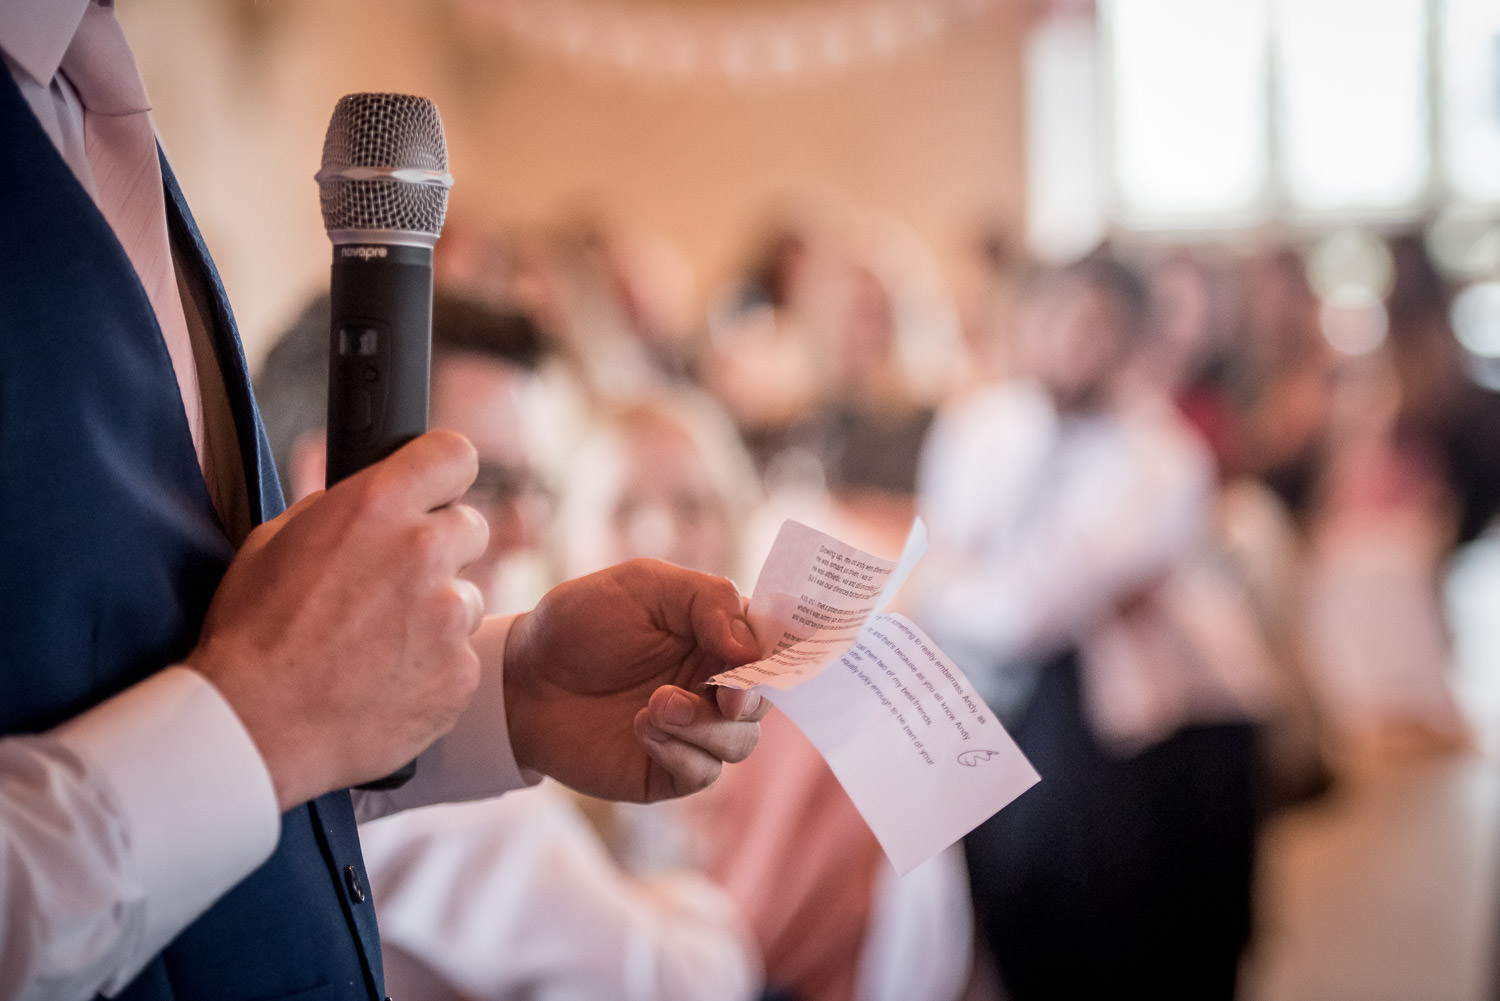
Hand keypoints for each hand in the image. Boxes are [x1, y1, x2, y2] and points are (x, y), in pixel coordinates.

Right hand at [187, 431, 489, 810]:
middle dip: (441, 550)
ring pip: (468, 597)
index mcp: (377, 505)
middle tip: (395, 585)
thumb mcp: (275, 542)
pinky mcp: (461, 672)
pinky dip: (435, 669)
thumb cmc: (252, 634)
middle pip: (470, 528)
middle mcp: (424, 550)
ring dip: (438, 614)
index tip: (436, 492)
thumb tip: (363, 500)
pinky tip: (388, 683)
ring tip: (380, 645)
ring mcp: (449, 614)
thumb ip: (336, 511)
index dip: (444, 475)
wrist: (254, 727)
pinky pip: (462, 657)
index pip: (453, 454)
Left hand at [500, 559, 767, 802]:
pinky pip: (701, 774)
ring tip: (657, 705)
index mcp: (716, 635)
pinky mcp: (665, 770)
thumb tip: (752, 647)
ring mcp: (691, 730)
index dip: (780, 655)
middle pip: (763, 700)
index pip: (772, 647)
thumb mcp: (643, 586)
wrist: (518, 678)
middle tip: (721, 692)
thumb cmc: (579, 622)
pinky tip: (643, 728)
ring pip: (739, 742)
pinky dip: (680, 753)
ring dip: (707, 726)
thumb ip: (707, 601)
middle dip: (748, 697)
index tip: (761, 658)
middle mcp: (711, 684)